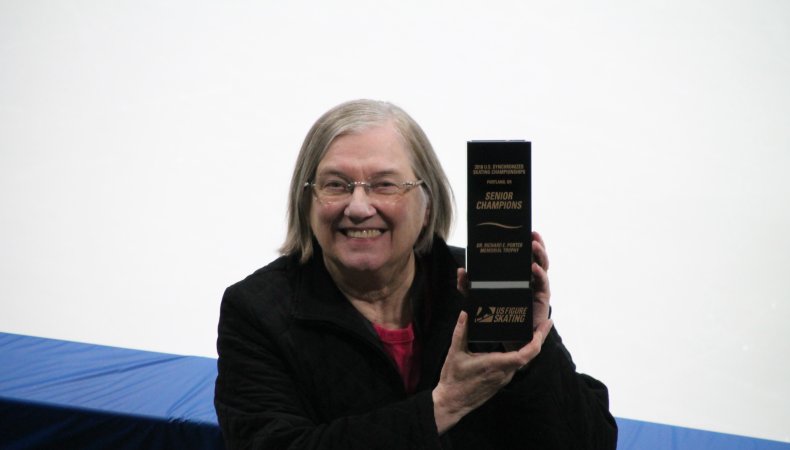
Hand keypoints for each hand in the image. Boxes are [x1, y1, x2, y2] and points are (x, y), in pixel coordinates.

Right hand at [432, 311, 552, 433]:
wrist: (453, 402)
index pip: (525, 355)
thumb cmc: (454, 379)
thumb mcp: (455, 353)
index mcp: (495, 364)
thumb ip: (460, 331)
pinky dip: (521, 354)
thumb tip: (464, 314)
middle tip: (544, 323)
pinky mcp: (501, 381)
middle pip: (529, 355)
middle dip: (539, 339)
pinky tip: (517, 345)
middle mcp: (504, 373)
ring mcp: (504, 378)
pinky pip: (516, 365)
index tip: (543, 327)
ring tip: (532, 330)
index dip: (537, 341)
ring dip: (530, 346)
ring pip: (523, 361)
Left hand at [457, 231, 551, 330]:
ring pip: (543, 267)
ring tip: (533, 244)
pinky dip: (540, 274)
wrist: (508, 335)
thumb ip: (468, 286)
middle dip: (537, 243)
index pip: (524, 255)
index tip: (523, 229)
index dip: (525, 242)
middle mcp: (531, 278)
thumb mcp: (479, 297)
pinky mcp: (542, 298)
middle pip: (537, 257)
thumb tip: (461, 271)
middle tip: (532, 232)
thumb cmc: (497, 313)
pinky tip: (534, 267)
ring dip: (540, 254)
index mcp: (519, 275)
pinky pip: (543, 284)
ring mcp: (537, 287)